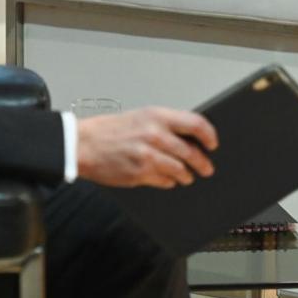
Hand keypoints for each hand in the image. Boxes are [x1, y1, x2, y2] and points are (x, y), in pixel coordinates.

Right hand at [76, 106, 218, 188]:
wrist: (84, 144)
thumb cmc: (109, 130)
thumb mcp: (141, 116)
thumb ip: (165, 124)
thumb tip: (189, 136)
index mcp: (157, 116)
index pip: (196, 124)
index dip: (209, 136)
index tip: (213, 144)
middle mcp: (155, 135)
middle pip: (191, 152)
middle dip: (202, 163)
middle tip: (206, 168)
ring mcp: (148, 156)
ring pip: (181, 170)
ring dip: (186, 175)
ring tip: (187, 176)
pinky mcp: (140, 174)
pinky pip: (165, 181)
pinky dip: (169, 181)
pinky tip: (167, 179)